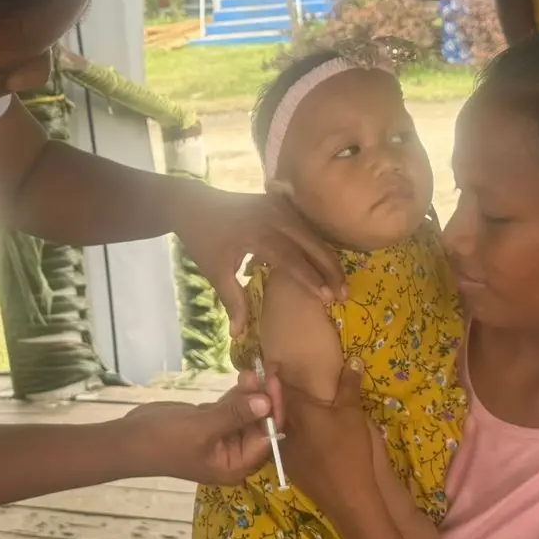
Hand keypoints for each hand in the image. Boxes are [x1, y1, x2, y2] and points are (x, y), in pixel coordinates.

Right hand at [120, 369, 281, 485]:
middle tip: (269, 370)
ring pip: (247, 413)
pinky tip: (244, 377)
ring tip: (255, 369)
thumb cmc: (165, 440)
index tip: (274, 385)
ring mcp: (222, 437)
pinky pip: (232, 408)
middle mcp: (233, 454)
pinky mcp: (211, 422)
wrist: (129, 439)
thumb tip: (266, 402)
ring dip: (252, 393)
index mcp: (235, 465)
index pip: (266, 439)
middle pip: (259, 425)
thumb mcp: (202, 427)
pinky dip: (238, 393)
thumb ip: (235, 415)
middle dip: (265, 399)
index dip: (273, 412)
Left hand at [172, 186, 346, 334]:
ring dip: (328, 256)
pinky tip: (329, 262)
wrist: (193, 204)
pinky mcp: (281, 204)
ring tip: (342, 282)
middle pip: (311, 242)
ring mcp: (279, 206)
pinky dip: (319, 243)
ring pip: (313, 232)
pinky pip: (306, 225)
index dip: (311, 278)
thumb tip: (238, 334)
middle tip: (344, 293)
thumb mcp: (215, 272)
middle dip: (329, 268)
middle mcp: (273, 216)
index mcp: (256, 233)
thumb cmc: (204, 240)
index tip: (328, 298)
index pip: (291, 258)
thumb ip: (232, 301)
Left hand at [276, 363, 379, 518]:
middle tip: (275, 379)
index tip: (274, 363)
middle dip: (271, 392)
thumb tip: (354, 359)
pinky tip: (296, 429)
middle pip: (270, 405)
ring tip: (285, 401)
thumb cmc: (348, 449)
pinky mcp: (288, 464)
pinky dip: (283, 430)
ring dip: (275, 412)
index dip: (272, 373)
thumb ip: (349, 384)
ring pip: (274, 424)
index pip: (274, 386)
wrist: (348, 496)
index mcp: (293, 411)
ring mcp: (282, 448)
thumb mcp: (352, 412)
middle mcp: (281, 428)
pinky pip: (280, 440)